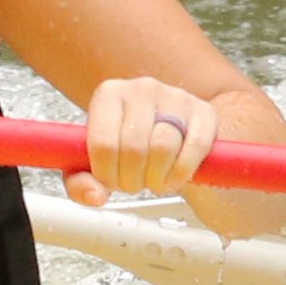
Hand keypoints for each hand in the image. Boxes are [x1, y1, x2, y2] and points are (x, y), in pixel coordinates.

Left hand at [72, 77, 228, 210]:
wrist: (169, 132)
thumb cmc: (126, 147)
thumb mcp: (94, 164)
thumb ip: (81, 183)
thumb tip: (94, 196)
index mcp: (108, 94)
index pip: (103, 143)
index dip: (107, 174)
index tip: (110, 182)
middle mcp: (142, 88)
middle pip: (134, 148)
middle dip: (132, 179)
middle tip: (134, 184)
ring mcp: (175, 97)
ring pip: (164, 148)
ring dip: (157, 178)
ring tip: (153, 181)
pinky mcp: (204, 111)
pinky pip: (194, 147)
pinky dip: (182, 172)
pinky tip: (174, 178)